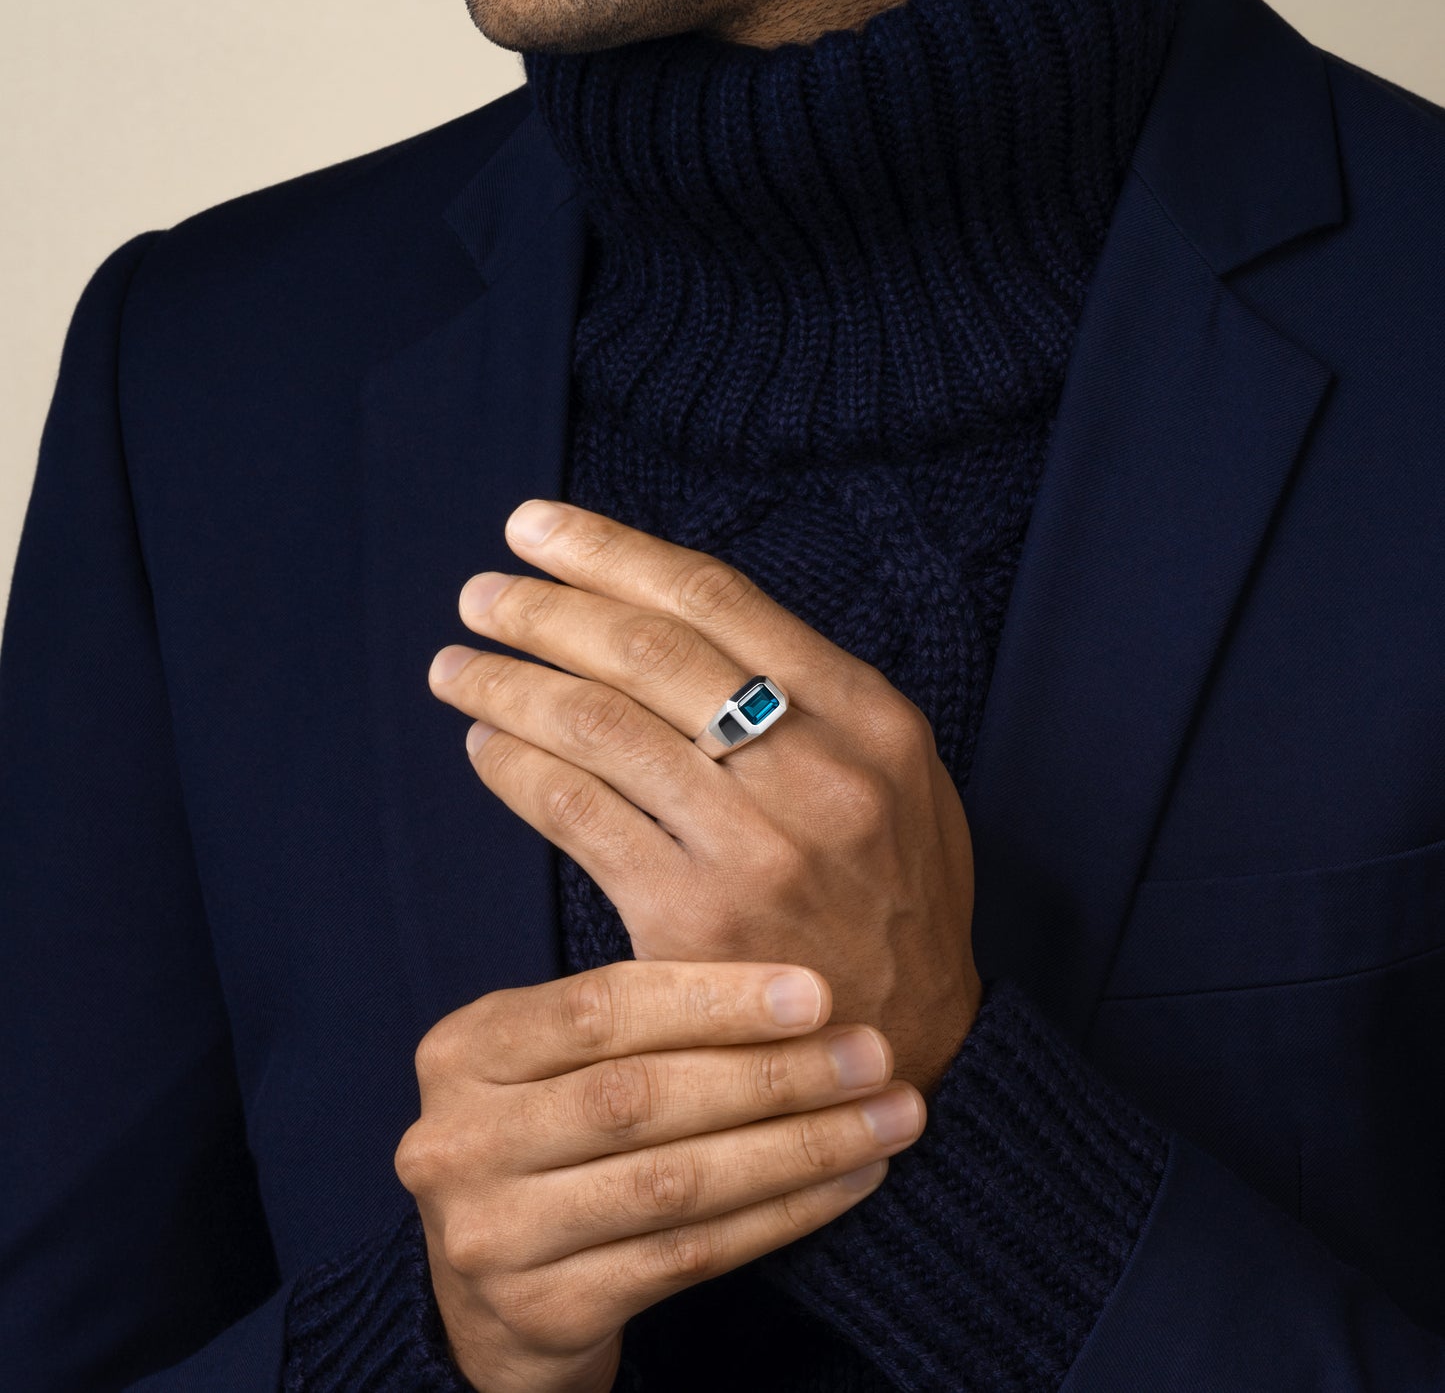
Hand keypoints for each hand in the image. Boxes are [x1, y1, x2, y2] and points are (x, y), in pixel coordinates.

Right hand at [396, 959, 922, 1392]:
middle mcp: (460, 1140)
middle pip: (640, 1096)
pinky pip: (688, 1255)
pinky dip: (783, 1214)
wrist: (491, 1293)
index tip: (816, 993)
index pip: (599, 1008)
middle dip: (773, 1073)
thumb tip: (801, 988)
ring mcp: (492, 1235)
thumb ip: (638, 1019)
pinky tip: (849, 1181)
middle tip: (873, 1054)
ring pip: (674, 1182)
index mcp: (464, 1050)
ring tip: (888, 1117)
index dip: (713, 998)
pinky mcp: (542, 1312)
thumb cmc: (553, 1137)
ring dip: (800, 1147)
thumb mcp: (559, 1062)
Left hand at [429, 500, 981, 1093]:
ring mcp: (754, 847)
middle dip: (544, 609)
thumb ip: (813, 699)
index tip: (537, 528)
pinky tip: (487, 748)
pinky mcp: (689, 918)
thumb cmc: (889, 896)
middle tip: (480, 592)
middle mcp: (818, 770)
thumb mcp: (899, 779)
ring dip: (508, 685)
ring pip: (599, 726)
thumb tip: (675, 620)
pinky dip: (515, 768)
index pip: (717, 600)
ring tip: (458, 667)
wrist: (896, 1045)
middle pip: (648, 652)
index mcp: (870, 717)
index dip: (611, 552)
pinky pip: (575, 813)